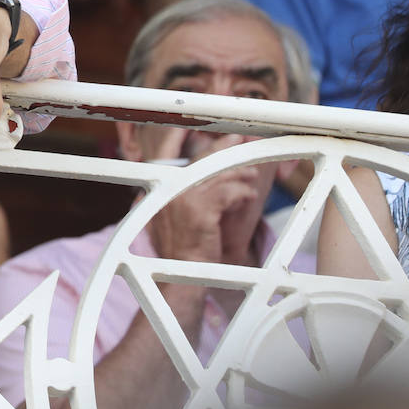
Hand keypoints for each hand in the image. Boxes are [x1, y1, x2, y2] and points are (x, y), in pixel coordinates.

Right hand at [146, 132, 258, 263]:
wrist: (179, 276)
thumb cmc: (179, 249)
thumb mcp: (171, 217)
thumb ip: (180, 194)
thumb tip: (199, 175)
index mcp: (158, 189)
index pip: (173, 156)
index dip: (191, 141)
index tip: (210, 132)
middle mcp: (167, 190)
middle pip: (201, 161)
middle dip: (224, 148)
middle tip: (239, 140)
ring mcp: (182, 199)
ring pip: (218, 175)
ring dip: (239, 175)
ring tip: (250, 177)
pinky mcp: (200, 211)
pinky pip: (228, 193)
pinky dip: (242, 193)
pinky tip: (249, 196)